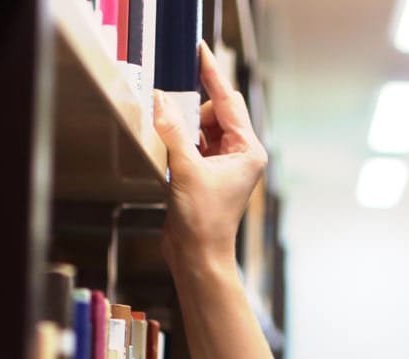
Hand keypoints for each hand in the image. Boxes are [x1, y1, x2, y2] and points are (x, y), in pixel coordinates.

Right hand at [152, 42, 267, 272]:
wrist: (198, 256)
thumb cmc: (204, 222)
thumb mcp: (186, 170)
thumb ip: (173, 131)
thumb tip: (161, 100)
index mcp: (248, 150)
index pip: (229, 101)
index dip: (212, 75)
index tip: (200, 53)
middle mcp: (240, 154)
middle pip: (215, 112)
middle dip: (193, 114)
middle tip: (177, 131)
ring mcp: (224, 164)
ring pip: (201, 128)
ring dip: (184, 131)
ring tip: (176, 155)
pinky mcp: (207, 173)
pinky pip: (193, 144)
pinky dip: (181, 144)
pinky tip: (171, 157)